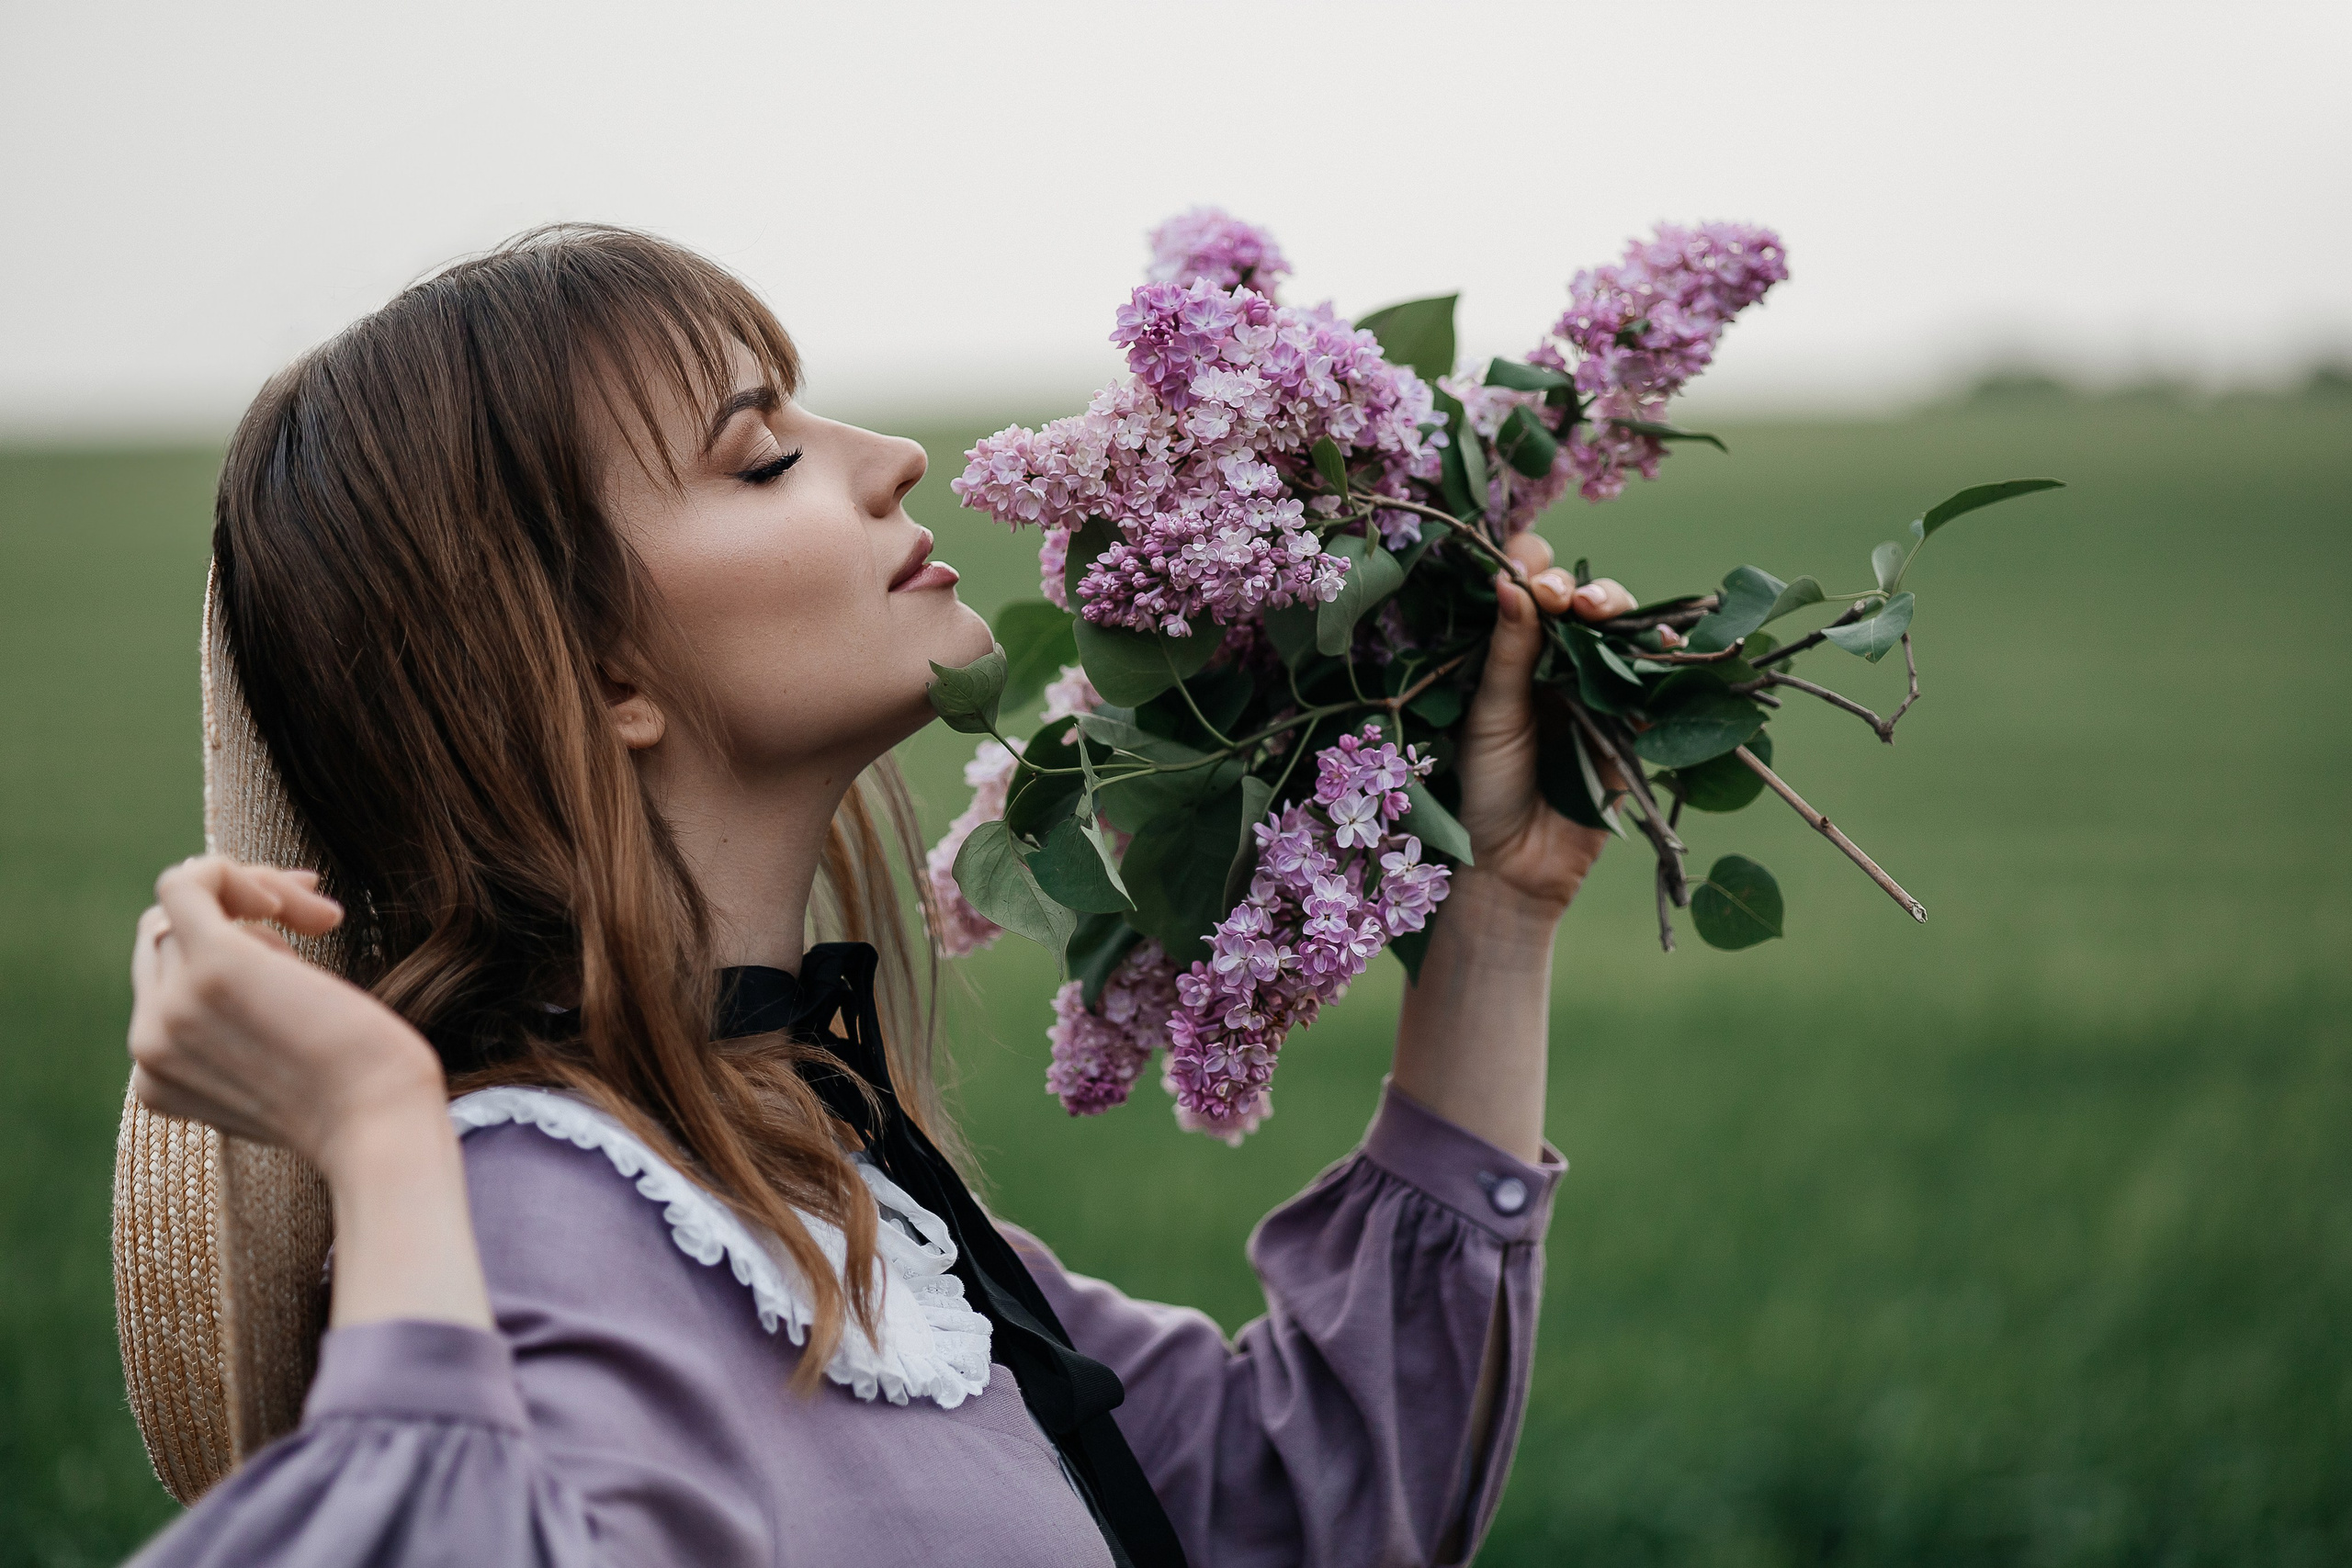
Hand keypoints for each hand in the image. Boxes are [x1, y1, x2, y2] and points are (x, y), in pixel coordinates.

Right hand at [128, 857, 444, 1179]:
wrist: (380, 1127)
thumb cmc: (358, 1100)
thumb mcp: (281, 1067)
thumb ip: (248, 1023)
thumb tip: (258, 943)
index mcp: (156, 1078)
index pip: (163, 982)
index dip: (227, 949)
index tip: (299, 938)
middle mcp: (149, 1044)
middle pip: (167, 936)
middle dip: (241, 912)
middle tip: (317, 916)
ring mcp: (173, 1006)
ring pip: (185, 907)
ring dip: (260, 893)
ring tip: (323, 918)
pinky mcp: (213, 966)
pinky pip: (187, 883)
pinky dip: (234, 870)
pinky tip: (295, 894)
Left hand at [1445, 536, 1632, 919]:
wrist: (1517, 866)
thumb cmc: (1486, 789)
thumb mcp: (1489, 716)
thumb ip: (1507, 652)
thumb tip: (1511, 583)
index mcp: (1512, 653)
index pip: (1527, 589)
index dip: (1532, 569)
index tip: (1527, 574)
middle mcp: (1557, 662)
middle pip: (1582, 601)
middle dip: (1578, 589)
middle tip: (1563, 600)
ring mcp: (1599, 689)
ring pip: (1622, 631)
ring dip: (1618, 609)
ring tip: (1599, 611)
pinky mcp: (1635, 722)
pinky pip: (1656, 681)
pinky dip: (1665, 657)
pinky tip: (1662, 643)